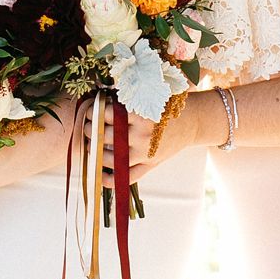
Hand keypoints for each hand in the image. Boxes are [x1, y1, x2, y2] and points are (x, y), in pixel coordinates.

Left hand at [84, 96, 208, 185]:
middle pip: (106, 136)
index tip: (91, 110)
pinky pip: (127, 177)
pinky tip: (100, 174)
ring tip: (90, 145)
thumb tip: (98, 101)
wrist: (192, 121)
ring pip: (112, 158)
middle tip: (86, 126)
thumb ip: (127, 101)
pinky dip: (111, 180)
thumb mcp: (149, 98)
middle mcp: (142, 136)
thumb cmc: (167, 105)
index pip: (108, 114)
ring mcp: (146, 154)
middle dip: (90, 131)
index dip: (95, 112)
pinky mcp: (150, 165)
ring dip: (96, 153)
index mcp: (142, 115)